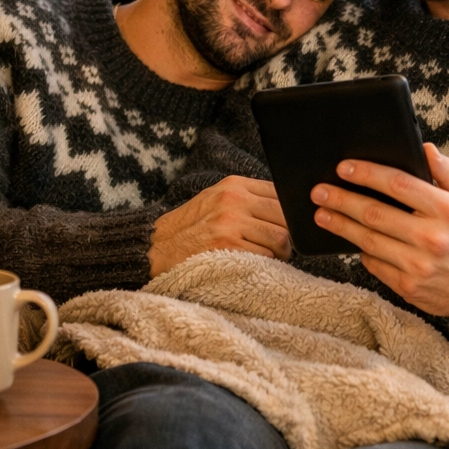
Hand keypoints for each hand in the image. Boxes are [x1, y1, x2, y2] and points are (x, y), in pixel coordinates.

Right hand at [148, 176, 290, 276]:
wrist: (158, 247)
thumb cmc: (191, 226)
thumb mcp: (217, 198)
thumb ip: (247, 198)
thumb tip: (285, 209)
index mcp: (234, 185)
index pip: (280, 192)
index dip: (289, 212)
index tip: (287, 224)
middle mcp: (234, 200)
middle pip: (285, 216)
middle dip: (288, 234)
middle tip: (281, 246)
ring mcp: (231, 223)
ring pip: (280, 238)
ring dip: (280, 252)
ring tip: (268, 256)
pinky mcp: (229, 247)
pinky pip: (265, 256)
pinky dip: (264, 263)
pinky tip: (253, 264)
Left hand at [311, 144, 448, 323]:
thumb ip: (448, 172)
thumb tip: (424, 149)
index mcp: (447, 210)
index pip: (398, 184)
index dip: (367, 174)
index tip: (343, 168)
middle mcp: (432, 237)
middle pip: (375, 213)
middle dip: (342, 199)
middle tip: (319, 191)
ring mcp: (419, 265)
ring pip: (368, 241)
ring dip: (340, 225)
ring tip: (322, 213)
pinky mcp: (409, 287)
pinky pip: (374, 265)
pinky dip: (361, 251)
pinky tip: (349, 240)